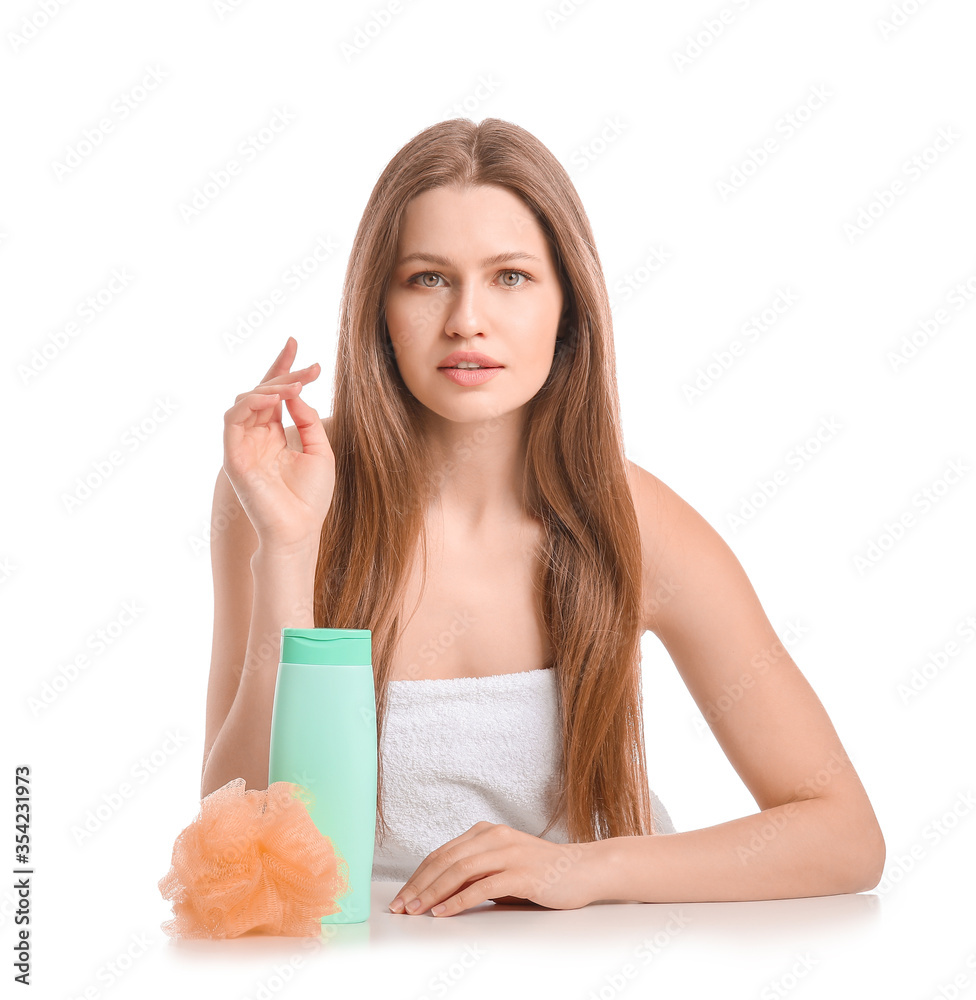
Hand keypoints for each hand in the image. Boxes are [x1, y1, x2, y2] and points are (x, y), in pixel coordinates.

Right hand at [222, 336, 334, 549]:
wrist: (299, 531)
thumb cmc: (310, 497)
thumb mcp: (320, 451)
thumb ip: (307, 421)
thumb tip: (296, 394)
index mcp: (274, 436)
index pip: (273, 394)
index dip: (282, 368)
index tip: (296, 344)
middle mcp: (255, 437)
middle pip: (261, 392)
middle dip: (284, 373)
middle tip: (309, 365)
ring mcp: (242, 446)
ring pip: (246, 401)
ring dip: (270, 387)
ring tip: (295, 384)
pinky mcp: (233, 456)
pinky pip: (234, 420)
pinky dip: (252, 403)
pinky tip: (275, 398)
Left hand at [387, 822, 600, 917]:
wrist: (583, 870)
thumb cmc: (541, 872)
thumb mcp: (503, 866)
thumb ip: (476, 872)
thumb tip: (439, 891)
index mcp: (486, 832)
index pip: (442, 853)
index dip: (418, 875)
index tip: (402, 896)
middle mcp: (494, 837)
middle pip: (445, 859)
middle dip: (419, 885)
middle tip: (401, 906)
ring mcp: (508, 852)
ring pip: (459, 870)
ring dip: (433, 892)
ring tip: (416, 910)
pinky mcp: (521, 872)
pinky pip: (482, 886)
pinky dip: (458, 900)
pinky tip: (444, 912)